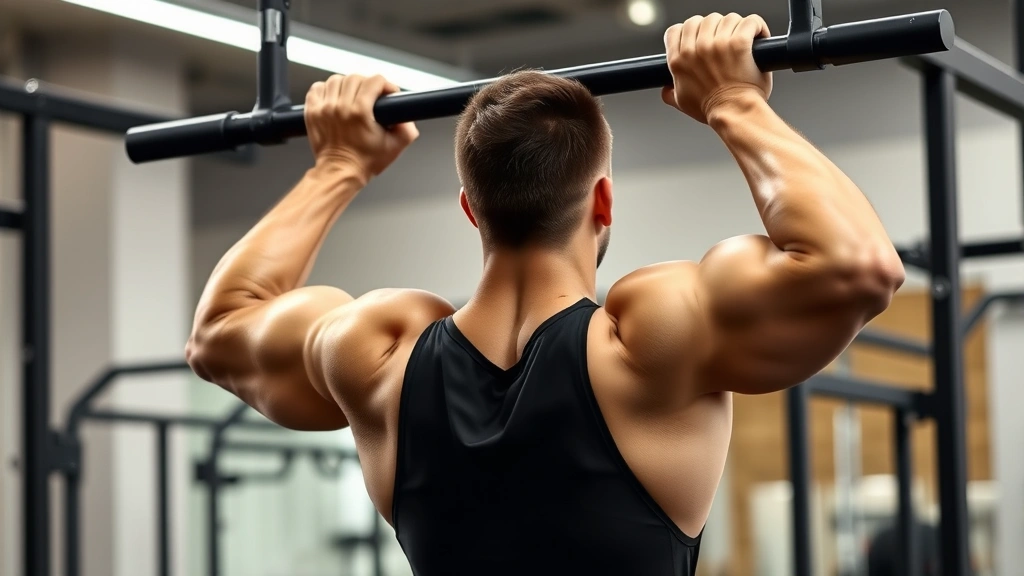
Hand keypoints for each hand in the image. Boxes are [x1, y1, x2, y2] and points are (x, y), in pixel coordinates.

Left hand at [304, 74, 418, 181]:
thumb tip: (408, 117)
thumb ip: (407, 130)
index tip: (387, 92)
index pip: (374, 81)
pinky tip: (335, 98)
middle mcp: (340, 107)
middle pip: (355, 78)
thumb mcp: (394, 147)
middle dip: (367, 84)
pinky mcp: (312, 112)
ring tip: (352, 96)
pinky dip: (326, 90)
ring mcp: (324, 108)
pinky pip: (317, 88)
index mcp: (360, 112)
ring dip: (347, 85)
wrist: (340, 172)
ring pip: (336, 80)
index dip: (385, 84)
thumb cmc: (364, 162)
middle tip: (371, 96)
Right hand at [661, 14, 772, 123]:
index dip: (689, 31)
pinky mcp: (739, 43)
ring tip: (743, 41)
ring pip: (728, 18)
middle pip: (703, 20)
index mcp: (679, 61)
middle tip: (725, 40)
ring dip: (737, 27)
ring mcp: (717, 44)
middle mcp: (695, 49)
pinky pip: (750, 21)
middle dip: (715, 28)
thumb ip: (671, 93)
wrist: (735, 114)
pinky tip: (758, 37)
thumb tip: (666, 89)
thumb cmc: (713, 110)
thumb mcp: (683, 103)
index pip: (676, 30)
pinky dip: (757, 27)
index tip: (699, 37)